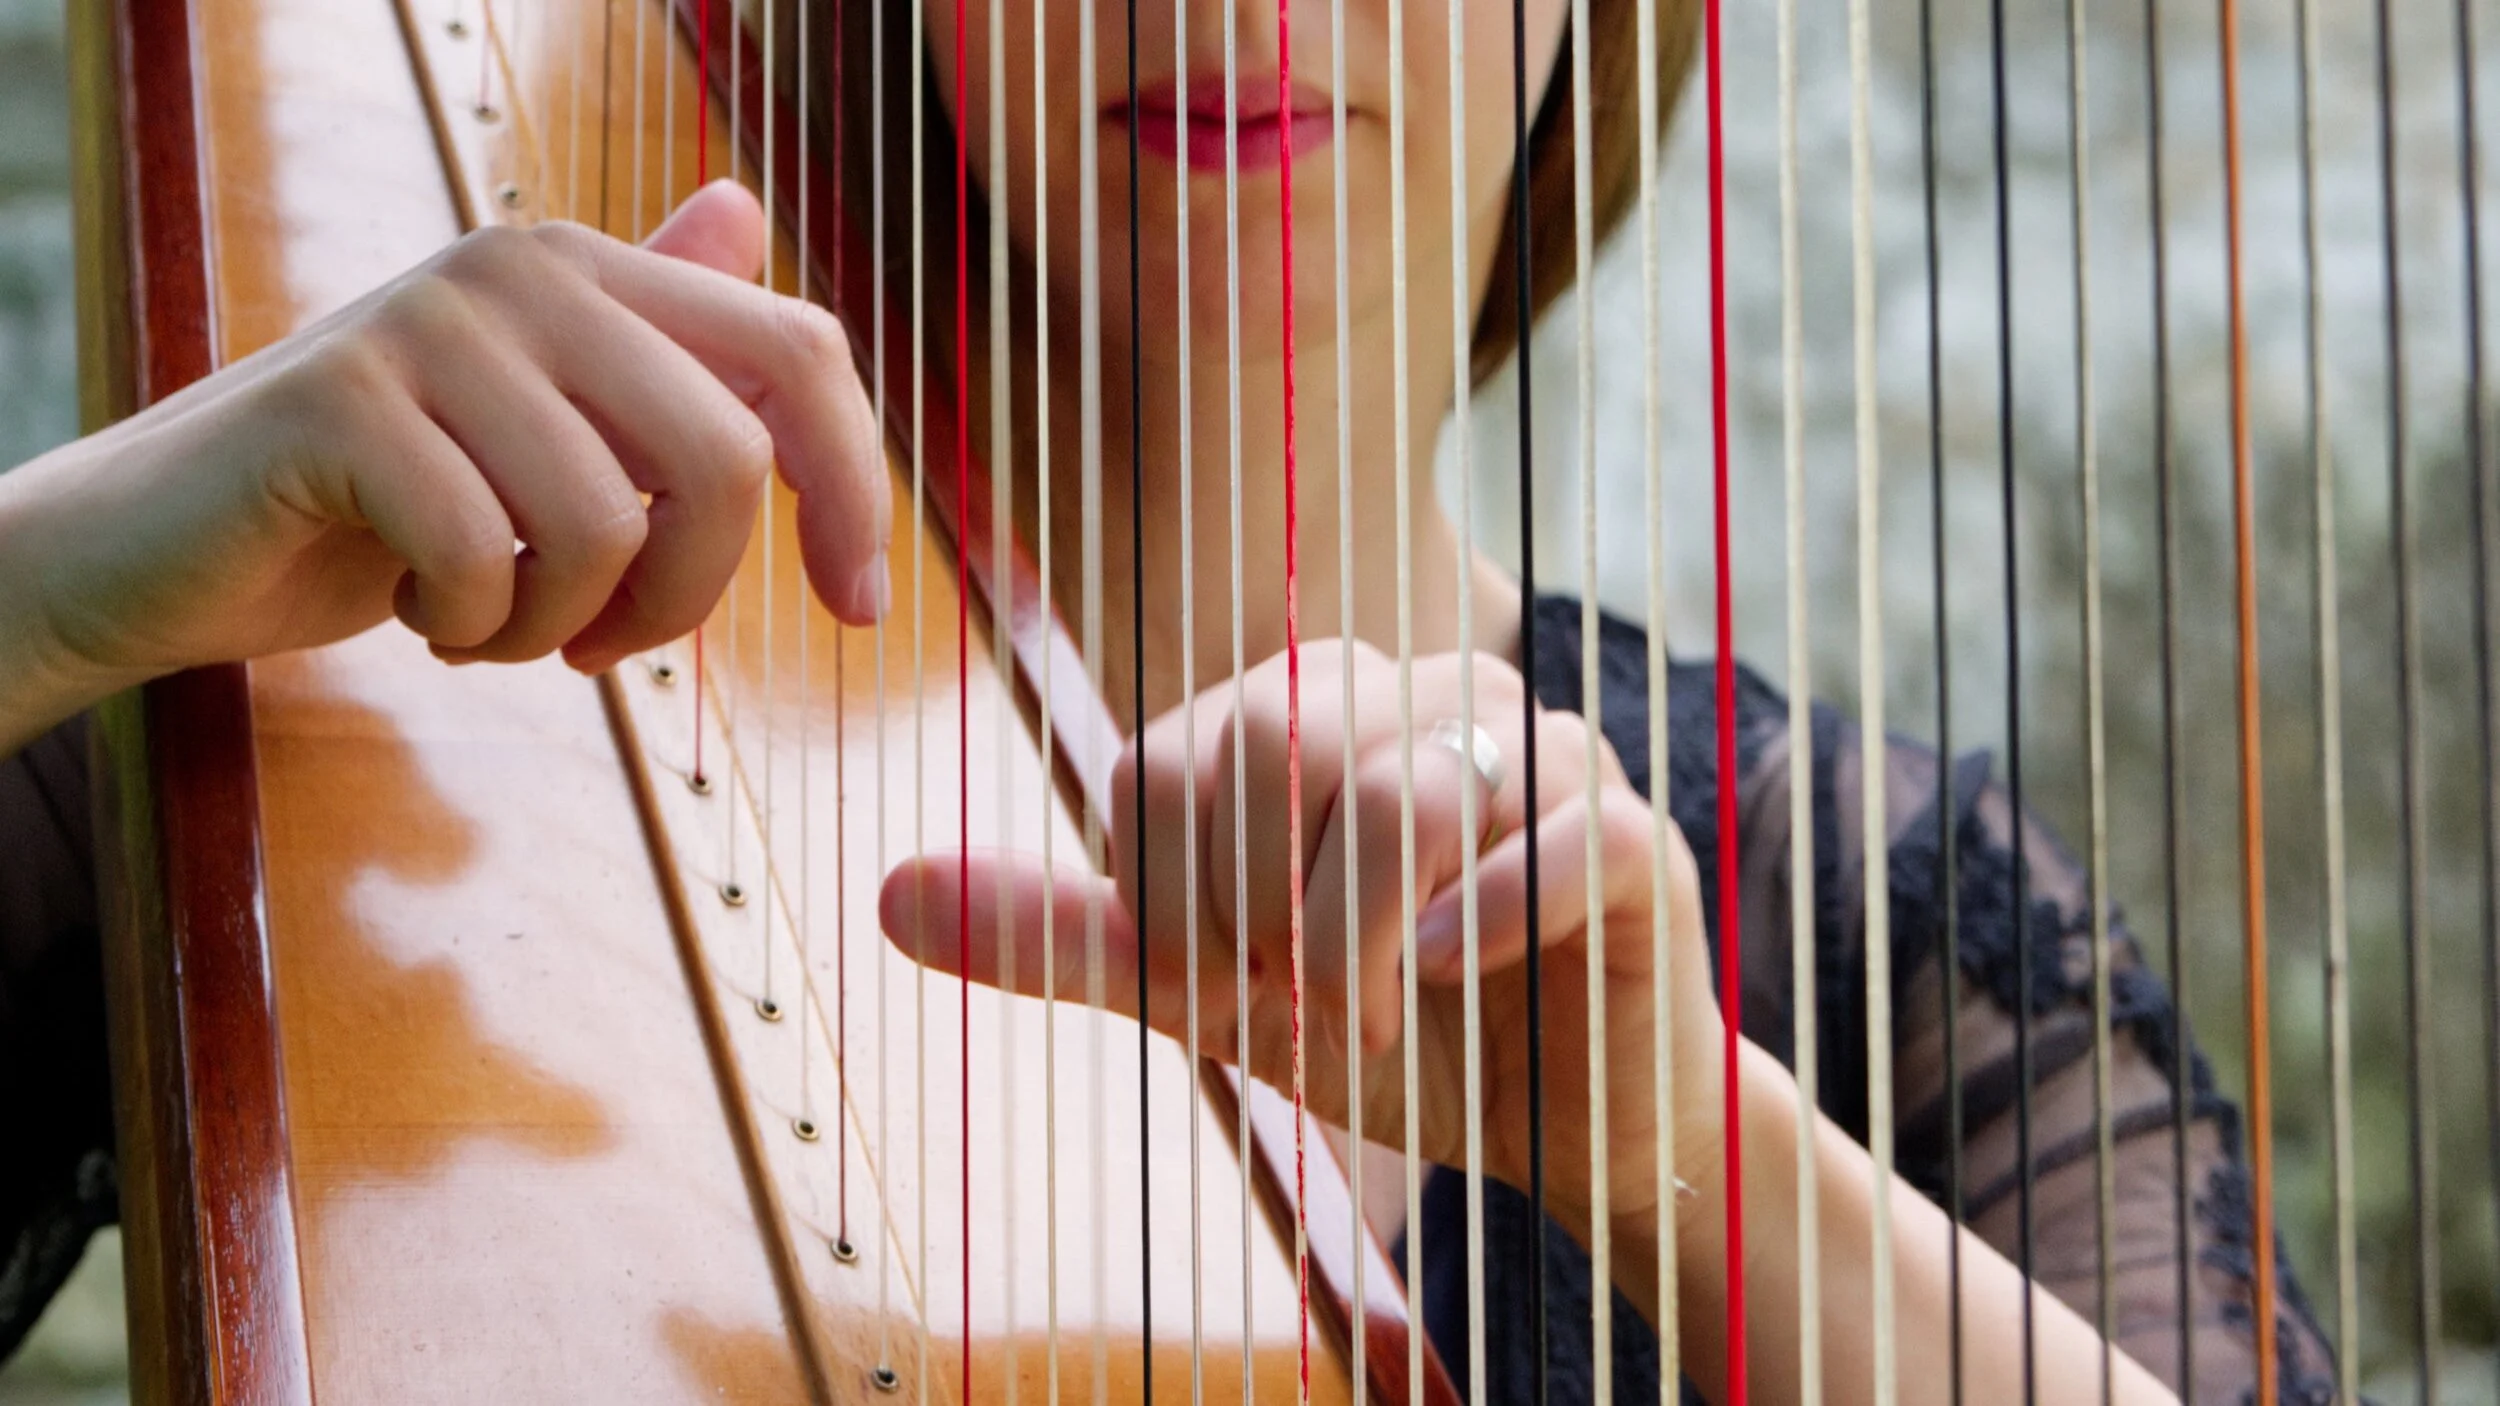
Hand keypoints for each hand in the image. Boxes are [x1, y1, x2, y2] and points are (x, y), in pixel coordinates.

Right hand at [0, 181, 887, 746]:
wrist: (172, 542)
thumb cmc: (386, 502)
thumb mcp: (547, 432)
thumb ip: (651, 345)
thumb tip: (745, 214)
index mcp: (595, 273)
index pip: (803, 356)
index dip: (854, 490)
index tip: (856, 610)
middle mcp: (523, 267)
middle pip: (725, 459)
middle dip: (688, 598)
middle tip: (605, 643)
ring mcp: (428, 323)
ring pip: (608, 526)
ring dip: (561, 625)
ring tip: (492, 621)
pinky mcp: (340, 402)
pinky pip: (485, 556)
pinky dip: (471, 628)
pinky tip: (420, 609)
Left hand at [882, 638, 1720, 1237]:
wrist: (1557, 1119)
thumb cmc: (1385, 1031)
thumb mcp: (1209, 992)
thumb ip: (1068, 939)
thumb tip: (887, 896)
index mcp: (1310, 707)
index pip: (1172, 763)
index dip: (1169, 903)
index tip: (1219, 989)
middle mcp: (1421, 697)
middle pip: (1277, 746)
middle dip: (1255, 916)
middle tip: (1291, 1007)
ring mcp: (1539, 752)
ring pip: (1400, 792)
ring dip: (1353, 944)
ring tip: (1363, 1017)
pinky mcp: (1634, 829)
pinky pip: (1555, 837)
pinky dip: (1484, 923)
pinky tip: (1448, 974)